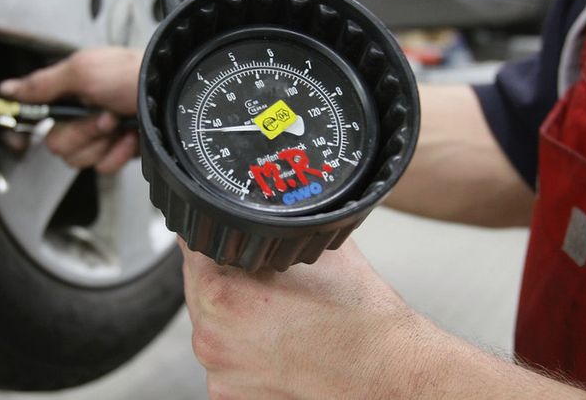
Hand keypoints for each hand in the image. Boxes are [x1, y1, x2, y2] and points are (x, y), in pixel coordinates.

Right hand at [0, 47, 142, 173]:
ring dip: (102, 142)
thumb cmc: (129, 74)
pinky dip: (118, 152)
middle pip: (57, 145)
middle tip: (104, 116)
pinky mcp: (118, 151)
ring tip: (119, 123)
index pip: (37, 118)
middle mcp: (80, 116)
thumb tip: (7, 88)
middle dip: (82, 132)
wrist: (166, 93)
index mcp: (68, 94)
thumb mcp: (82, 70)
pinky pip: (103, 167)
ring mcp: (100, 136)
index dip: (40, 123)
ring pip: (79, 159)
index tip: (59, 118)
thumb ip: (43, 84)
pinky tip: (130, 136)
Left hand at [180, 237, 429, 398]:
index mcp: (220, 293)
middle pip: (200, 288)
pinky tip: (281, 343)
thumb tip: (264, 205)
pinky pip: (228, 361)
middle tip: (266, 279)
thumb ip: (278, 226)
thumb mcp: (316, 246)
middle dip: (227, 278)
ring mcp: (219, 374)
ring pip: (213, 326)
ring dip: (235, 316)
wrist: (390, 373)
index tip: (232, 236)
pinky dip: (246, 351)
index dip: (216, 235)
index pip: (195, 246)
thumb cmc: (361, 320)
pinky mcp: (231, 399)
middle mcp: (210, 337)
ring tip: (280, 314)